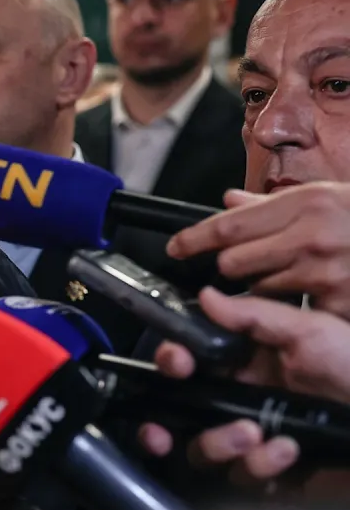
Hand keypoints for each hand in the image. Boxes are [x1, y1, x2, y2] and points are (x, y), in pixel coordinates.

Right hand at [136, 284, 349, 484]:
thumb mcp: (311, 332)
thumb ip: (254, 316)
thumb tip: (206, 296)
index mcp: (248, 366)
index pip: (190, 364)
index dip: (172, 362)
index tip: (174, 361)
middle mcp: (244, 402)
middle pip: (181, 412)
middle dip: (167, 414)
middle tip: (182, 410)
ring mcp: (254, 441)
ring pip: (202, 449)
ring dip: (219, 442)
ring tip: (251, 433)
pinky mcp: (271, 476)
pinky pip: (241, 478)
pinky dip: (259, 465)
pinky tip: (286, 452)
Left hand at [167, 184, 349, 317]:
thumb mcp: (326, 199)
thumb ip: (272, 206)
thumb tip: (228, 201)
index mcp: (306, 204)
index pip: (229, 225)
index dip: (194, 238)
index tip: (175, 248)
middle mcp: (311, 237)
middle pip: (234, 262)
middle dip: (233, 265)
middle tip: (250, 262)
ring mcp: (325, 273)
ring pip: (259, 289)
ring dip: (265, 286)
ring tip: (295, 274)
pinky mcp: (337, 304)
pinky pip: (290, 310)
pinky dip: (293, 306)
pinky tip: (311, 294)